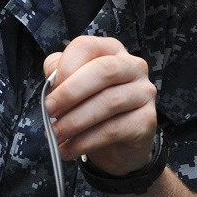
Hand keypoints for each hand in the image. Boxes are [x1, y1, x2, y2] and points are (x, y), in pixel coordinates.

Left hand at [42, 36, 157, 174]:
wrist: (118, 146)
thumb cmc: (92, 109)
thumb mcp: (73, 89)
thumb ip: (59, 78)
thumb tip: (51, 85)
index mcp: (111, 50)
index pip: (86, 47)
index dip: (64, 68)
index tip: (48, 92)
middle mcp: (133, 66)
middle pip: (102, 71)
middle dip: (70, 93)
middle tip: (48, 111)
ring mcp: (144, 92)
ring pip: (108, 102)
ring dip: (75, 121)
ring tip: (56, 135)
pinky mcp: (147, 120)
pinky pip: (113, 130)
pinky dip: (85, 142)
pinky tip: (69, 149)